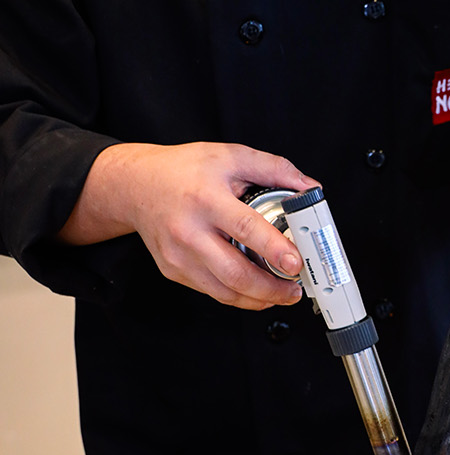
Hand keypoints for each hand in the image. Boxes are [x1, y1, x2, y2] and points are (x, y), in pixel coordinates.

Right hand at [59, 142, 318, 309]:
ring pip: (224, 291)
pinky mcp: (173, 270)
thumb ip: (275, 169)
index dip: (274, 249)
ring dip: (259, 299)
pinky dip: (238, 296)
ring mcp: (178, 255)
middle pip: (234, 272)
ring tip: (282, 294)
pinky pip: (212, 291)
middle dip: (272, 289)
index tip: (296, 263)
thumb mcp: (231, 156)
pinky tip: (256, 290)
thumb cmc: (183, 170)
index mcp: (206, 199)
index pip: (245, 228)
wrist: (135, 185)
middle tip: (296, 289)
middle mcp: (188, 231)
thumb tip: (309, 188)